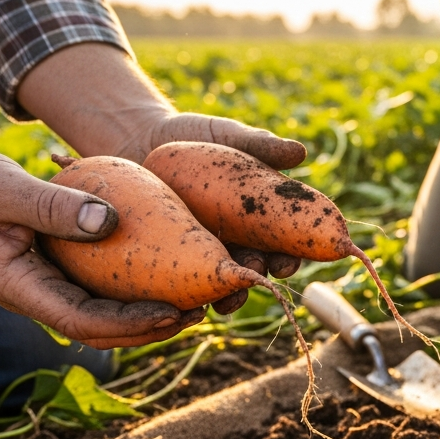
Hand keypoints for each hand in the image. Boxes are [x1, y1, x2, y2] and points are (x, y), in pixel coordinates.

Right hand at [0, 146, 205, 348]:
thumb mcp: (6, 188)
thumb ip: (54, 206)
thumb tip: (110, 221)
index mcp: (19, 288)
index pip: (81, 321)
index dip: (129, 323)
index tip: (171, 310)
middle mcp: (37, 296)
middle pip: (101, 328)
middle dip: (151, 326)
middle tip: (202, 310)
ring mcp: (47, 286)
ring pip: (104, 313)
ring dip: (149, 312)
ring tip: (198, 299)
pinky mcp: (57, 271)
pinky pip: (100, 288)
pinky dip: (134, 287)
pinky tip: (170, 272)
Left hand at [17, 44, 307, 301]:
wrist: (139, 138)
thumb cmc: (193, 135)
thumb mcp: (228, 135)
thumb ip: (260, 143)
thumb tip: (300, 152)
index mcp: (260, 216)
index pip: (285, 243)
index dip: (292, 256)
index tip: (289, 260)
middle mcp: (237, 239)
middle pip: (257, 267)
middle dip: (260, 274)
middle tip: (257, 271)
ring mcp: (205, 249)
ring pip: (224, 280)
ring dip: (231, 294)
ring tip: (228, 297)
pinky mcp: (174, 255)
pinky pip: (186, 282)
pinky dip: (191, 295)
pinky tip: (189, 303)